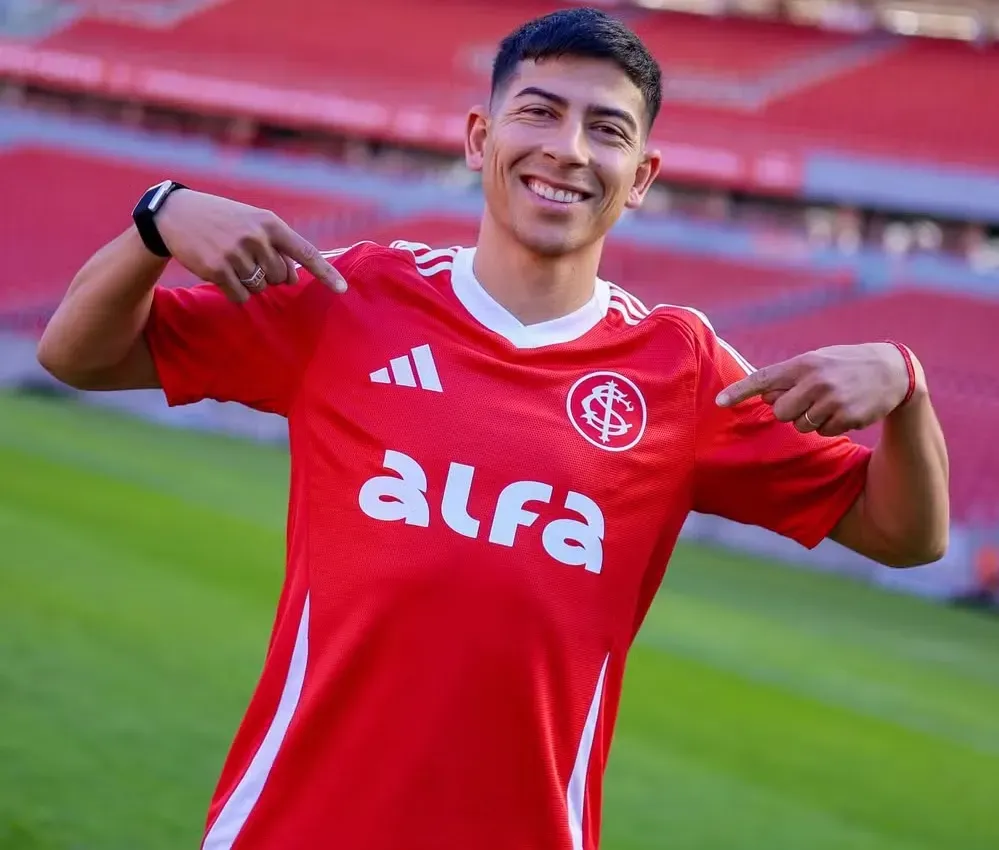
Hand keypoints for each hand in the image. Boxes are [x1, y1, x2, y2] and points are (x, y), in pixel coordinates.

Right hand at [155, 190, 347, 302]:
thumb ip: (277, 247)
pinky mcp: (217, 269)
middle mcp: (256, 237)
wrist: (177, 214)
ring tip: (231, 260)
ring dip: (249, 283)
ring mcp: (236, 253)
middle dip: (269, 276)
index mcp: (270, 223)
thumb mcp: (253, 222)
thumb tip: (293, 280)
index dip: (325, 273)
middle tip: (247, 258)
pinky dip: (234, 291)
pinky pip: (240, 296)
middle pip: (280, 278)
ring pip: (260, 288)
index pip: (305, 252)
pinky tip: (220, 273)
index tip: (342, 289)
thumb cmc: (222, 219)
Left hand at [716, 343, 920, 436]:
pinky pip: (823, 432)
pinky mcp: (847, 417)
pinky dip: (830, 426)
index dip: (739, 391)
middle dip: (788, 411)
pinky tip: (845, 409)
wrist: (894, 370)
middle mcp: (816, 381)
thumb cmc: (844, 365)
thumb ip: (789, 377)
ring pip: (800, 426)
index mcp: (804, 364)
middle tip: (807, 399)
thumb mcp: (816, 361)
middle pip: (779, 412)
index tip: (719, 402)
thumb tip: (763, 396)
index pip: (764, 378)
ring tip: (830, 402)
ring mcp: (832, 400)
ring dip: (810, 419)